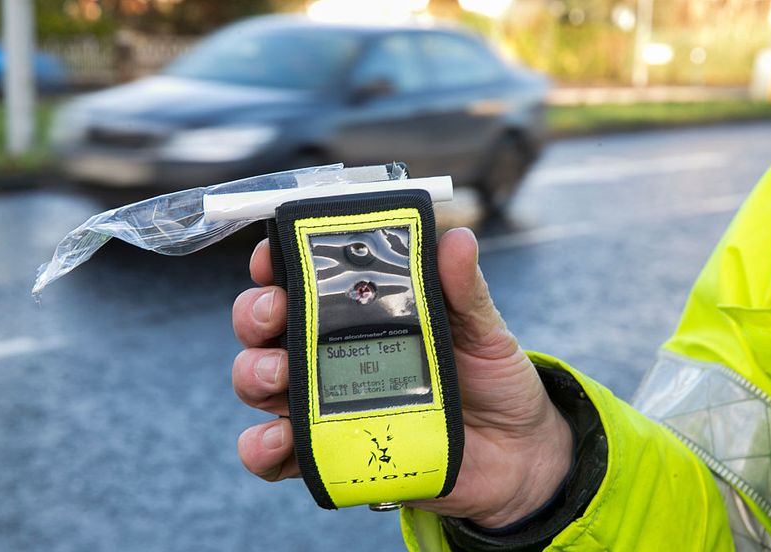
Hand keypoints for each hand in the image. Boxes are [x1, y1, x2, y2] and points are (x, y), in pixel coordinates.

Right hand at [231, 228, 572, 527]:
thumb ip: (464, 289)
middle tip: (274, 312)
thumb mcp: (483, 329)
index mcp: (361, 310)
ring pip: (259, 381)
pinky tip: (276, 439)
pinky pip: (277, 452)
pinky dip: (262, 447)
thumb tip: (457, 239)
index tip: (273, 256)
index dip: (276, 260)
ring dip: (253, 373)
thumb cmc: (492, 380)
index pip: (302, 277)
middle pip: (265, 325)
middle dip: (255, 313)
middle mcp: (330, 351)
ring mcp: (325, 401)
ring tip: (277, 375)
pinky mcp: (329, 450)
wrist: (517, 454)